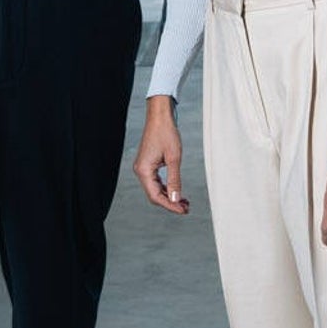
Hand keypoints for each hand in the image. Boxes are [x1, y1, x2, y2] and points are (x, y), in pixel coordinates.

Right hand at [134, 97, 189, 214]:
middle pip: (154, 195)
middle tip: (186, 208)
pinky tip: (176, 191)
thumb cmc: (166, 133)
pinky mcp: (147, 164)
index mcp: (143, 170)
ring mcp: (143, 168)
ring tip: (184, 202)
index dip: (170, 205)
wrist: (160, 117)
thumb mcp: (174, 158)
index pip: (155, 196)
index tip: (183, 211)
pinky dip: (165, 188)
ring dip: (168, 196)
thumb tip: (176, 199)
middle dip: (170, 203)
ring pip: (155, 189)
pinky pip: (155, 182)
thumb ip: (174, 181)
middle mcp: (140, 171)